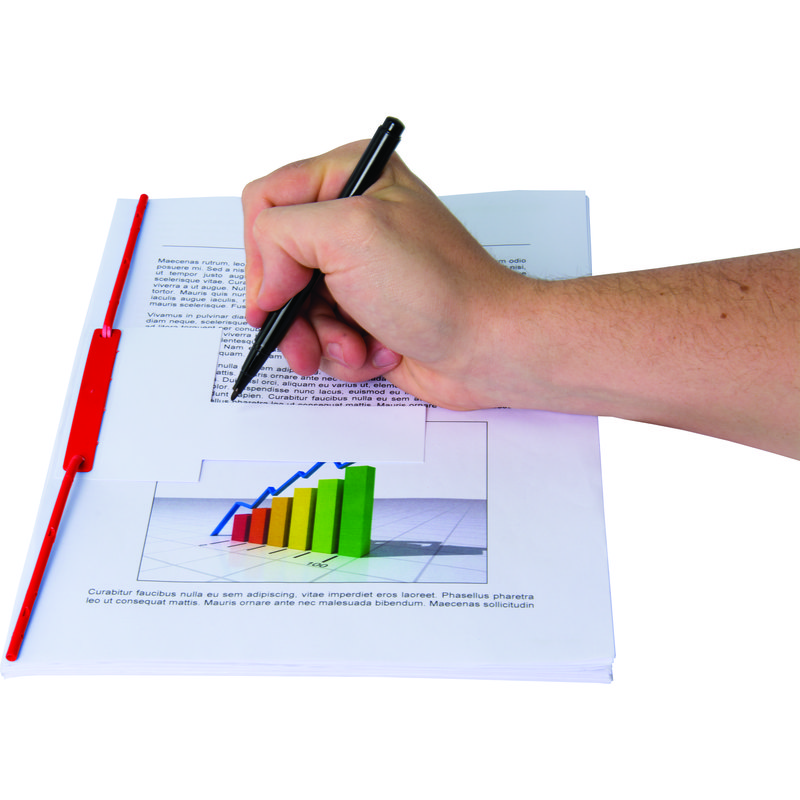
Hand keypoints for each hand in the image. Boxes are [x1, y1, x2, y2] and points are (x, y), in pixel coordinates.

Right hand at [242, 142, 533, 409]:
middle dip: (293, 310)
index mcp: (351, 178)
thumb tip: (264, 281)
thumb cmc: (439, 287)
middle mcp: (351, 220)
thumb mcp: (352, 234)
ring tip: (359, 346)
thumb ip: (282, 233)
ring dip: (322, 339)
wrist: (486, 349)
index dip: (263, 253)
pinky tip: (380, 351)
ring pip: (295, 309)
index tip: (280, 292)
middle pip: (275, 263)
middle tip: (306, 337)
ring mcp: (357, 270)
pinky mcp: (363, 312)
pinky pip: (321, 336)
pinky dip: (345, 354)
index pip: (266, 201)